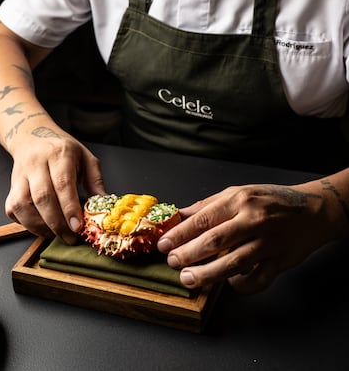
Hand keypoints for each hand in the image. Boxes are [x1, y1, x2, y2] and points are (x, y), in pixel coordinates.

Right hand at [5, 127, 105, 243]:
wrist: (33, 137)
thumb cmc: (62, 150)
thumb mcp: (85, 158)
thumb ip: (95, 181)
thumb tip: (104, 205)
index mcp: (59, 154)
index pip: (62, 183)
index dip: (69, 207)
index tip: (77, 226)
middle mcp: (36, 164)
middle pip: (42, 197)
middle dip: (57, 223)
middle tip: (70, 238)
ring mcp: (20, 176)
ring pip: (23, 206)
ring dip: (40, 226)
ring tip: (56, 235)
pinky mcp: (11, 188)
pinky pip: (13, 210)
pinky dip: (26, 223)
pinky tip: (41, 226)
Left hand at [157, 182, 330, 293]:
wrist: (313, 210)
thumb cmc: (272, 200)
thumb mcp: (239, 192)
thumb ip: (209, 205)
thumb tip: (180, 215)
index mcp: (240, 200)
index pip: (203, 219)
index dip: (180, 233)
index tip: (164, 244)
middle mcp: (253, 220)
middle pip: (214, 240)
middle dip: (189, 254)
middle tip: (172, 262)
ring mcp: (267, 242)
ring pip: (233, 262)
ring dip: (208, 274)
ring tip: (189, 279)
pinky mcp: (279, 261)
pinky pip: (257, 279)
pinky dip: (241, 285)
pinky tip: (230, 283)